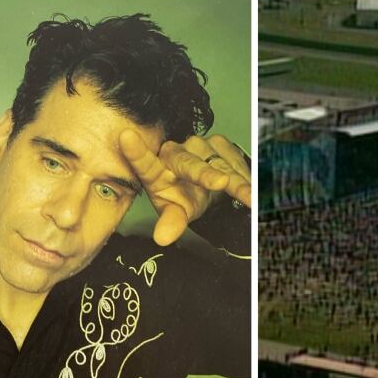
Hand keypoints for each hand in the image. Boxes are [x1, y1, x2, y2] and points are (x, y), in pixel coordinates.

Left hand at [119, 130, 250, 245]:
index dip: (136, 153)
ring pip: (219, 165)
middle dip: (205, 174)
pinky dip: (245, 177)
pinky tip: (251, 191)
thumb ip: (171, 223)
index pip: (144, 164)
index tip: (125, 138)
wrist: (208, 186)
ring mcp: (198, 145)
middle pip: (188, 164)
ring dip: (238, 183)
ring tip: (250, 198)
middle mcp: (175, 153)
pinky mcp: (219, 143)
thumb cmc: (184, 198)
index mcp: (155, 172)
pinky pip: (235, 162)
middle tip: (221, 183)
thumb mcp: (177, 213)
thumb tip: (162, 239)